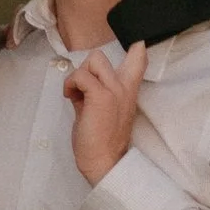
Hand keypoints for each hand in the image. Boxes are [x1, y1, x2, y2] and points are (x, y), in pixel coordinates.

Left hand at [62, 37, 146, 184]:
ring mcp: (113, 90)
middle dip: (84, 70)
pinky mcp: (100, 96)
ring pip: (92, 60)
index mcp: (128, 89)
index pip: (139, 58)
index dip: (134, 47)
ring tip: (76, 95)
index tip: (130, 48)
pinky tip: (70, 98)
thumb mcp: (102, 110)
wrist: (104, 161)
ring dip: (77, 76)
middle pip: (101, 56)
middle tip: (81, 90)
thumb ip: (95, 93)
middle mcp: (124, 86)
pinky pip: (80, 76)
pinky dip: (70, 84)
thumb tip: (79, 84)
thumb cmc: (101, 140)